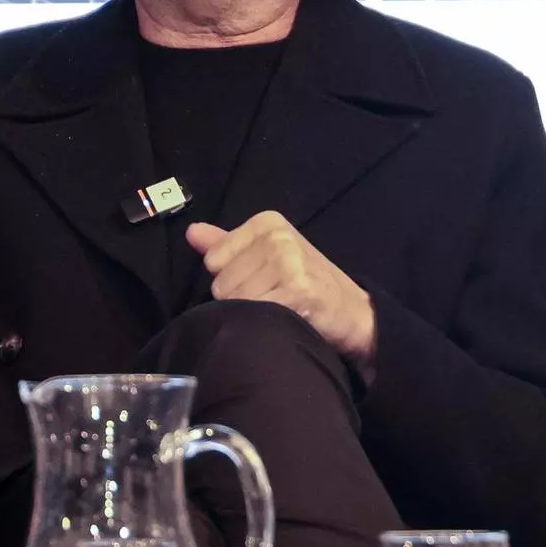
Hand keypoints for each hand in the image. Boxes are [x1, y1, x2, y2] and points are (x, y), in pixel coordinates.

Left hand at [185, 212, 376, 369]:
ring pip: (235, 301)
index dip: (232, 279)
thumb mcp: (266, 256)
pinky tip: (287, 318)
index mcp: (267, 222)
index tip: (261, 280)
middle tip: (273, 298)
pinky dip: (266, 324)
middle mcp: (277, 237)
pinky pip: (255, 312)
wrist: (353, 312)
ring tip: (279, 308)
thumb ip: (226, 245)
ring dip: (254, 314)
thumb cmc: (306, 283)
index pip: (214, 260)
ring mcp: (288, 260)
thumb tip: (192, 233)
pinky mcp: (297, 288)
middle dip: (242, 298)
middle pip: (221, 283)